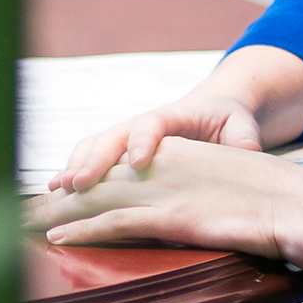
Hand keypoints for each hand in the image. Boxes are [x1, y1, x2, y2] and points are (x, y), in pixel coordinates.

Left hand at [25, 137, 302, 271]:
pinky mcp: (171, 216)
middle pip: (101, 178)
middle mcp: (166, 169)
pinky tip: (58, 239)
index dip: (89, 175)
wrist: (299, 203)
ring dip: (60, 211)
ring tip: (25, 222)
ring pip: (99, 197)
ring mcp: (166, 192)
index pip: (123, 166)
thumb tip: (195, 215)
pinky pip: (117, 222)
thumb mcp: (232, 193)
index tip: (61, 190)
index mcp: (180, 158)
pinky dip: (84, 230)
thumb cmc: (275, 203)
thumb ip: (208, 199)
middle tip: (24, 207)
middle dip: (62, 194)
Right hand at [48, 90, 264, 193]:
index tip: (137, 162)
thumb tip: (248, 150)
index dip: (143, 141)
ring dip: (75, 166)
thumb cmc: (229, 119)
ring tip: (59, 189)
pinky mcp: (119, 152)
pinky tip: (55, 193)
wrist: (214, 109)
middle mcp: (143, 124)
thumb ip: (243, 138)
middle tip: (79, 183)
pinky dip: (72, 172)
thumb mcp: (242, 124)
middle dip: (95, 160)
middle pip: (113, 136)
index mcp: (173, 115)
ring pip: (95, 146)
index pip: (153, 123)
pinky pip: (90, 158)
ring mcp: (127, 137)